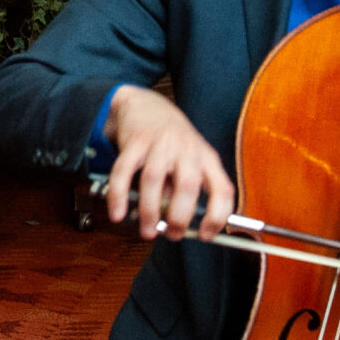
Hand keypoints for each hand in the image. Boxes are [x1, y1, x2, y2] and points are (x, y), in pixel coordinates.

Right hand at [102, 86, 236, 240]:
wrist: (145, 104)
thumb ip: (184, 190)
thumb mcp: (190, 160)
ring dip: (150, 211)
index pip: (222, 190)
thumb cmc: (172, 141)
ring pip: (154, 180)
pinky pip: (124, 172)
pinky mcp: (134, 142)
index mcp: (206, 157)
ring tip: (147, 231)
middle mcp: (186, 149)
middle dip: (179, 217)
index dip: (218, 216)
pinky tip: (118, 214)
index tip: (206, 235)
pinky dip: (119, 197)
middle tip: (172, 234)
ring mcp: (159, 144)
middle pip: (187, 186)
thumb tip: (172, 223)